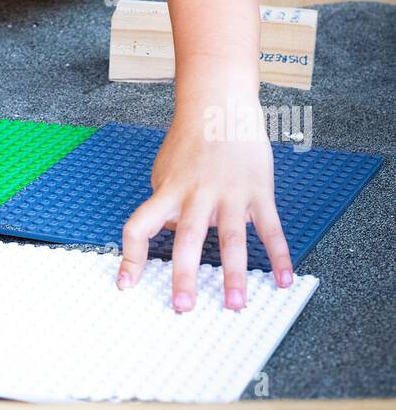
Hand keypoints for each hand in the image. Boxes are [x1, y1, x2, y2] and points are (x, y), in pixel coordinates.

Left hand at [116, 94, 293, 310]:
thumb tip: (176, 238)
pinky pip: (270, 229)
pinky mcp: (258, 191)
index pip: (140, 226)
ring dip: (234, 275)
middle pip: (188, 238)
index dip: (130, 257)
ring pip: (232, 239)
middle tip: (182, 307)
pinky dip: (279, 256)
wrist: (219, 103)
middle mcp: (197, 194)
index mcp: (168, 191)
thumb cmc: (190, 140)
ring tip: (234, 305)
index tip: (126, 285)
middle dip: (184, 275)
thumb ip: (167, 205)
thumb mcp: (165, 171)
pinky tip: (283, 281)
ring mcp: (230, 193)